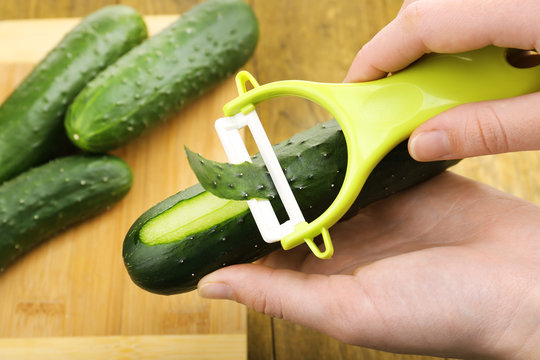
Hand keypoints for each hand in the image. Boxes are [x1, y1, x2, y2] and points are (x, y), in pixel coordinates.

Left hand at [198, 173, 539, 358]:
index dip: (233, 235)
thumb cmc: (442, 313)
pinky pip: (360, 162)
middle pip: (290, 213)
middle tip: (232, 167)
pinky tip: (319, 138)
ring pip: (322, 183)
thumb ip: (280, 297)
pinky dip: (341, 151)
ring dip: (300, 169)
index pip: (264, 256)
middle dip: (263, 194)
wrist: (523, 283)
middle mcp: (345, 244)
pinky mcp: (399, 183)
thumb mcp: (349, 312)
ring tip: (267, 148)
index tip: (203, 211)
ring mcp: (372, 210)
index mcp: (327, 280)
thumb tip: (211, 286)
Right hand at [345, 0, 539, 160]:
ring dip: (437, 48)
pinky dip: (466, 38)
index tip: (353, 91)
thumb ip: (492, 129)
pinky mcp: (525, 1)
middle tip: (401, 102)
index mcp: (519, 6)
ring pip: (451, 9)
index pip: (419, 22)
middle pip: (428, 10)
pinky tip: (486, 71)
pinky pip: (480, 9)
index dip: (375, 58)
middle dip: (403, 55)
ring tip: (448, 93)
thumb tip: (422, 144)